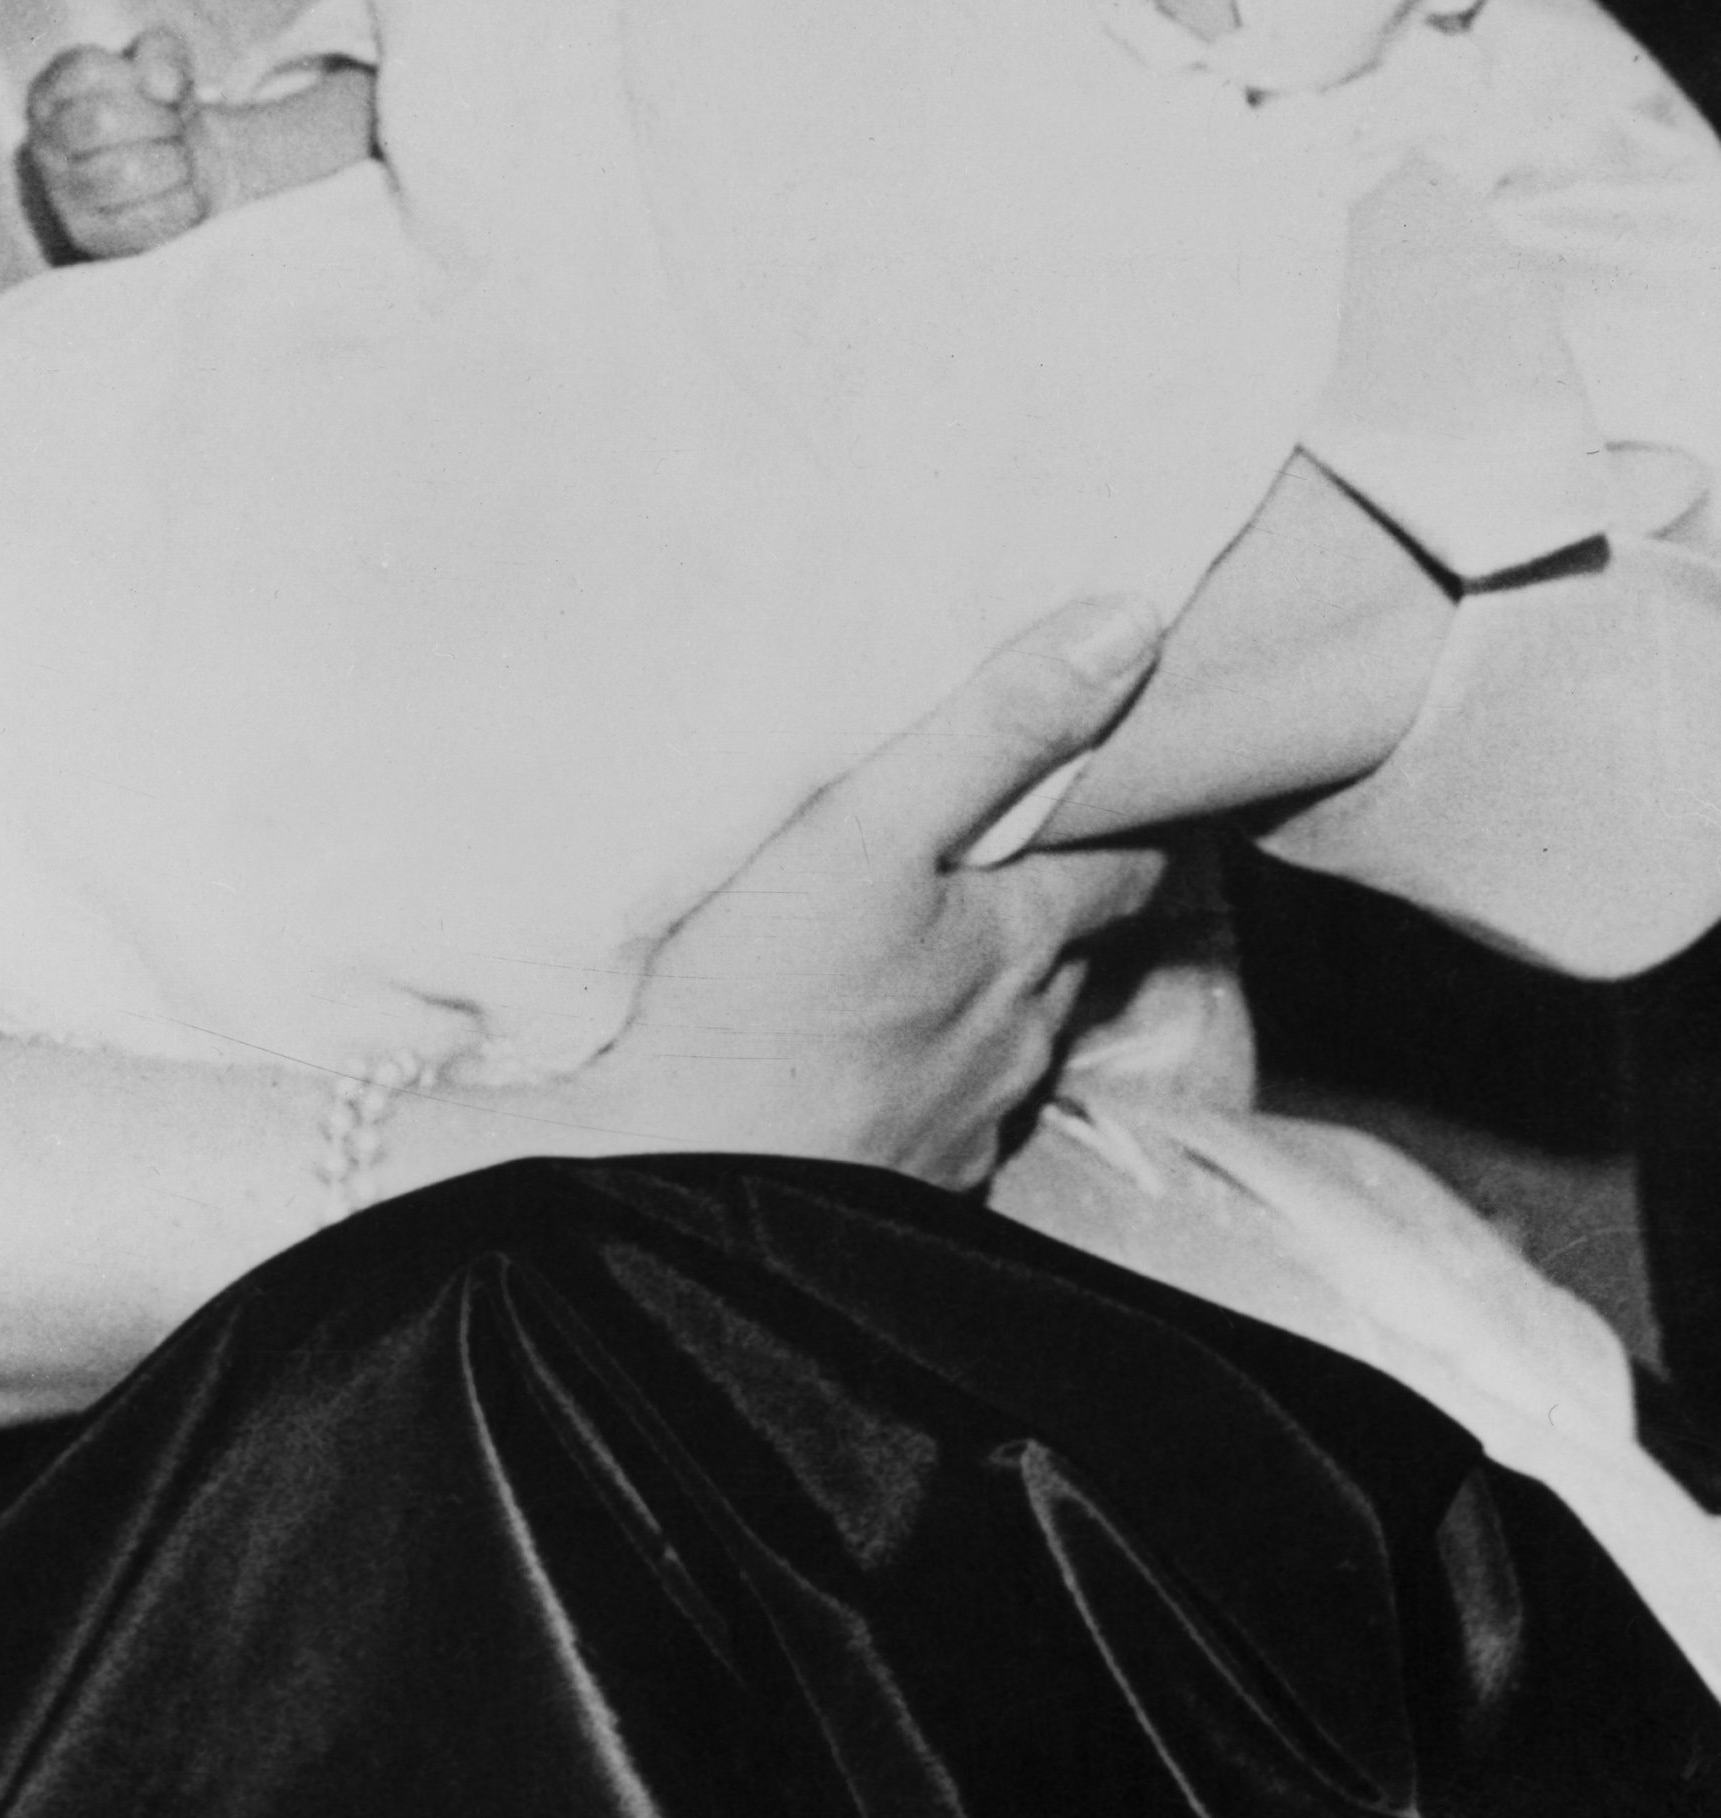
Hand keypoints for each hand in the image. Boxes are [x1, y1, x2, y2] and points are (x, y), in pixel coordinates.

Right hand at [27, 32, 210, 259]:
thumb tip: (160, 85)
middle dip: (160, 119)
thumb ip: (162, 52)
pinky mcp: (90, 235)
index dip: (140, 75)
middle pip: (102, 119)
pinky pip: (142, 219)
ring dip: (173, 160)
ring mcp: (62, 193)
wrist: (178, 168)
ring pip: (124, 172)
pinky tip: (186, 190)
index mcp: (50, 93)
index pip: (88, 70)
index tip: (162, 89)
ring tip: (180, 158)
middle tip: (177, 127)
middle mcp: (43, 144)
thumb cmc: (159, 107)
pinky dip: (181, 200)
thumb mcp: (162, 60)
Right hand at [574, 599, 1167, 1186]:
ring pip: (1020, 1030)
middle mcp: (1016, 1035)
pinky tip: (898, 1048)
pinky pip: (956, 1103)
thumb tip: (1130, 627)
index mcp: (1019, 940)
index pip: (1130, 863)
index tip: (1138, 763)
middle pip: (1082, 948)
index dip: (1140, 810)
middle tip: (1054, 825)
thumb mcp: (863, 827)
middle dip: (1080, 889)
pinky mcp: (909, 1179)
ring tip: (972, 928)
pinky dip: (945, 1061)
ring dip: (1012, 979)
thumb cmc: (765, 1001)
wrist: (677, 1190)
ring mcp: (968, 1118)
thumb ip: (993, 731)